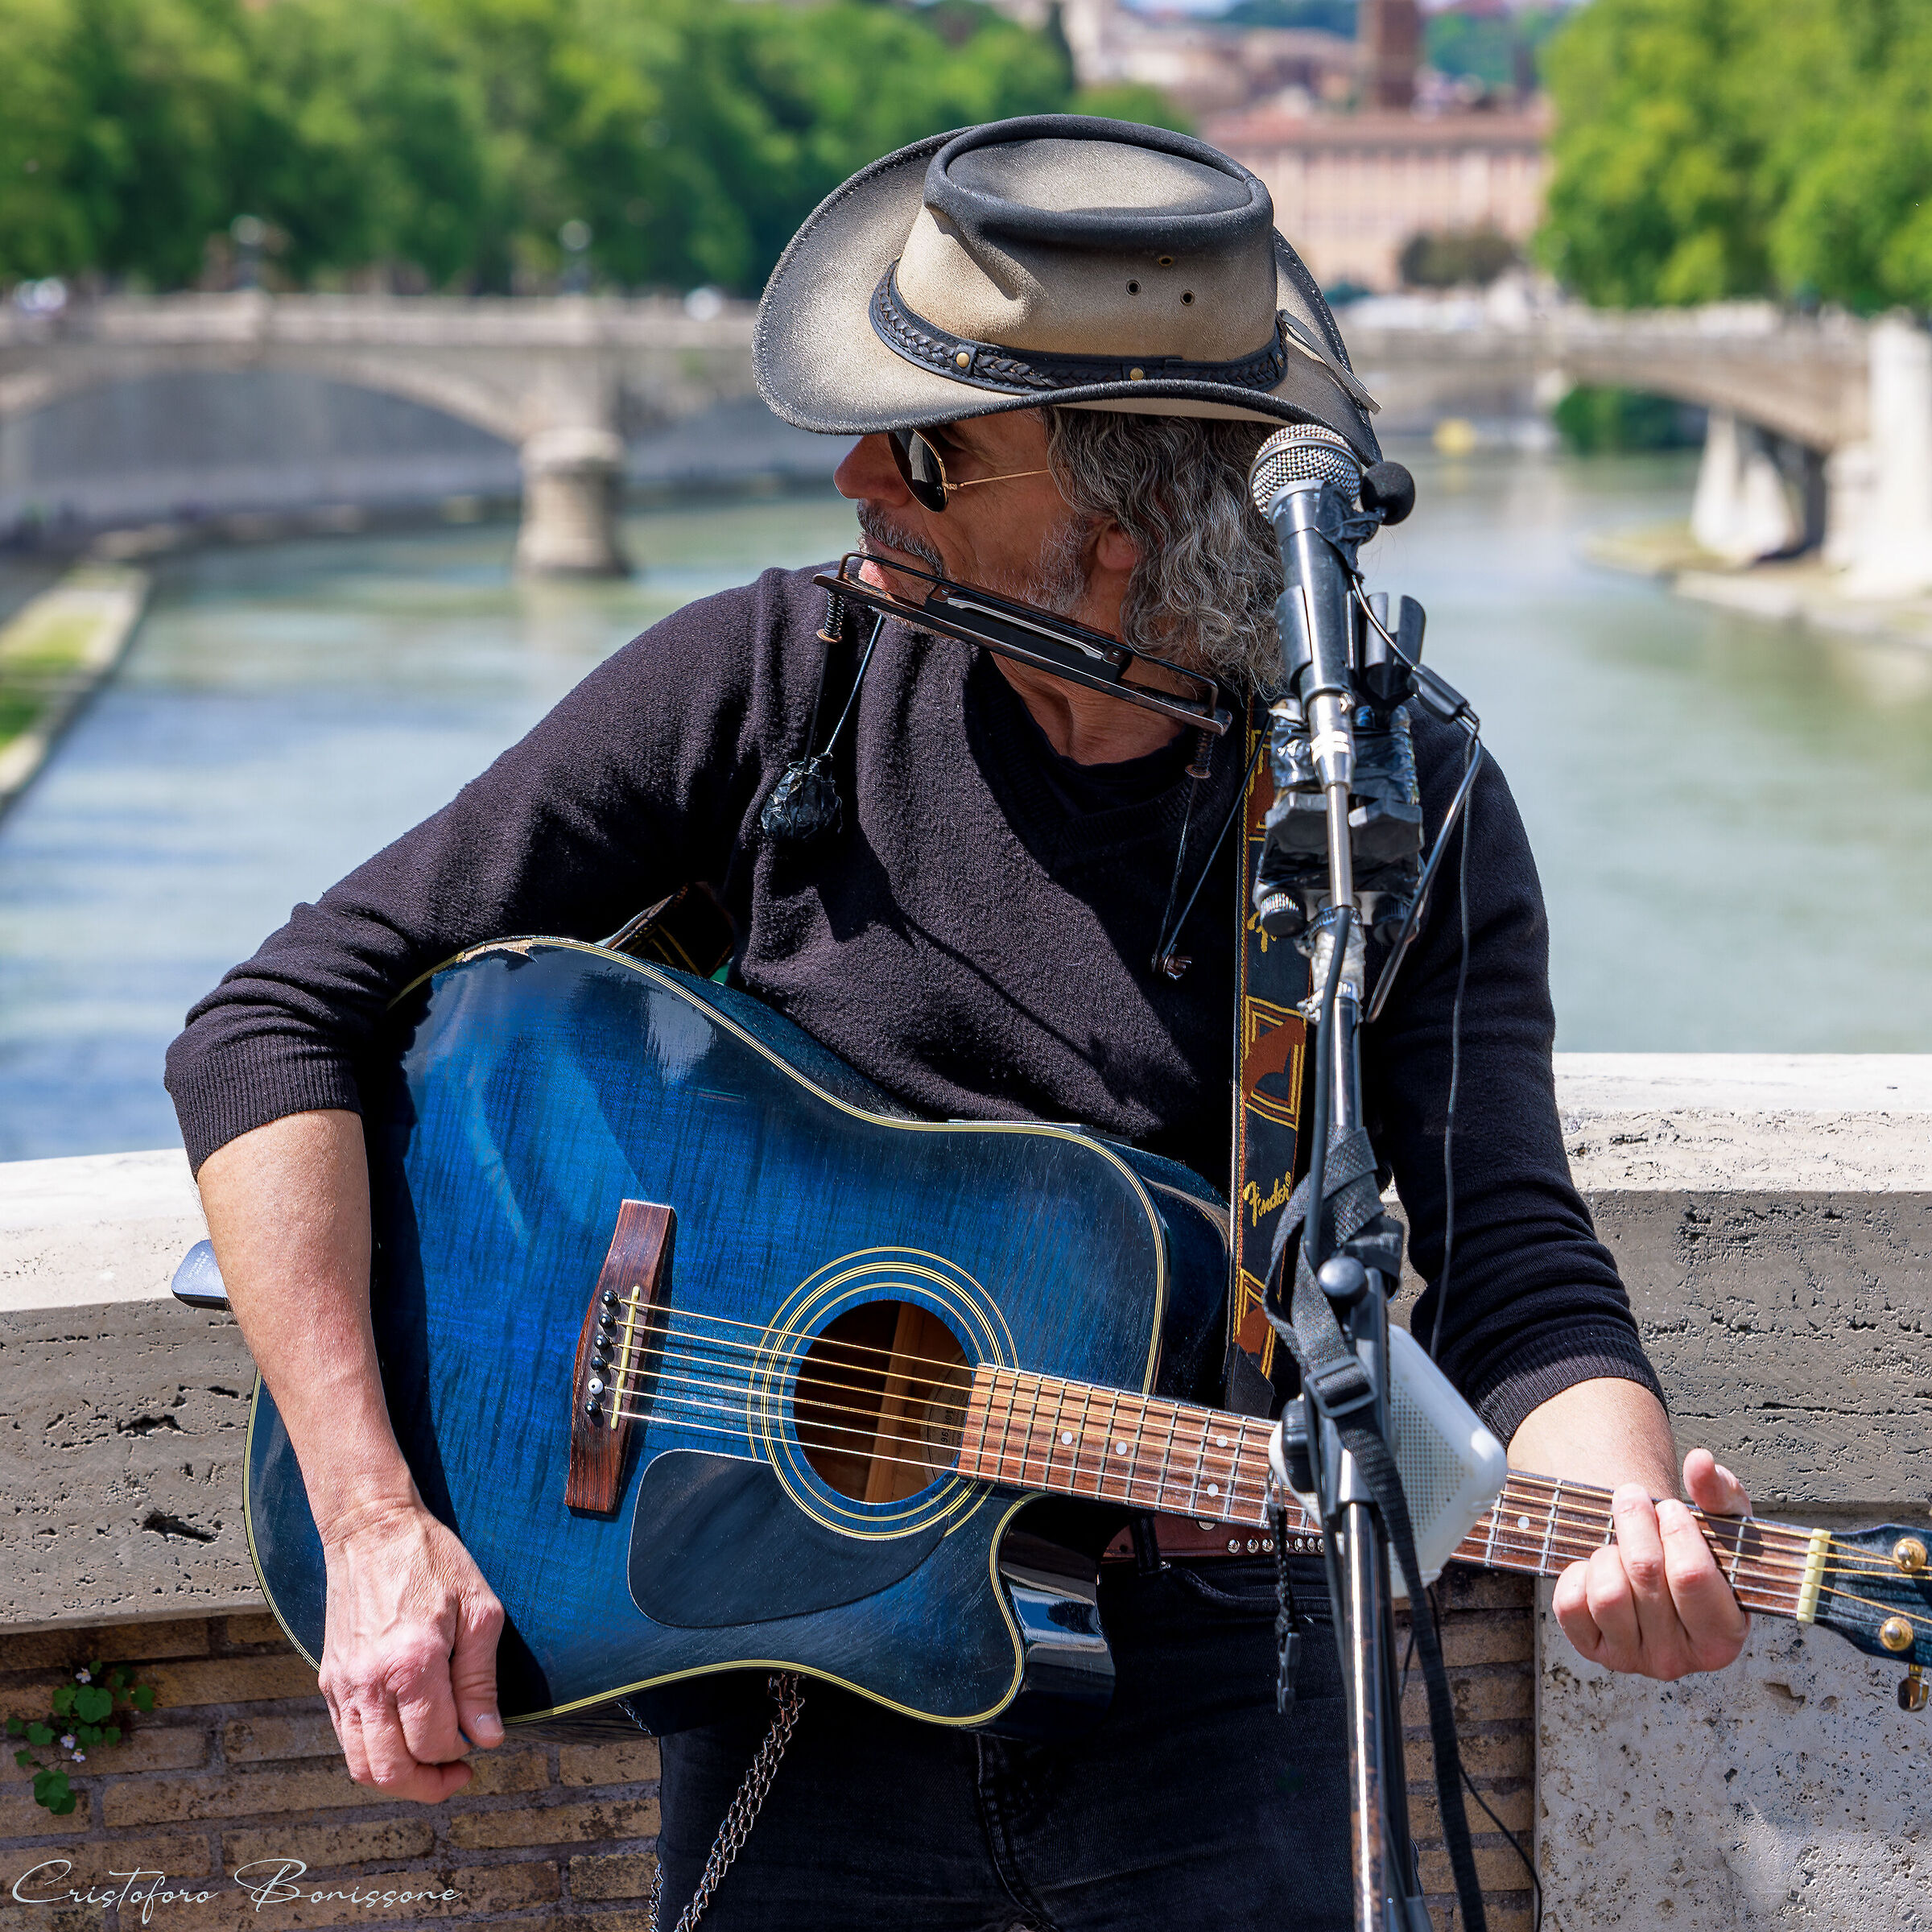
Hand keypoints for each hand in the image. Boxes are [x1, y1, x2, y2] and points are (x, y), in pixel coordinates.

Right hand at [317, 1500, 504, 1800]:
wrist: (372, 1529)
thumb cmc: (433, 1561)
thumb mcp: (479, 1610)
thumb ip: (480, 1680)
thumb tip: (487, 1738)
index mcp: (411, 1663)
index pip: (434, 1741)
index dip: (461, 1752)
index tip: (479, 1738)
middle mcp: (368, 1682)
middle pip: (391, 1770)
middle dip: (429, 1785)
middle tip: (457, 1775)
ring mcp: (342, 1684)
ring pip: (361, 1765)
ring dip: (398, 1779)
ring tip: (431, 1766)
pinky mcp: (329, 1680)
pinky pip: (346, 1740)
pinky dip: (374, 1755)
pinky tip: (403, 1739)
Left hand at [1551, 1449, 1750, 1680]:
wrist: (1658, 1575)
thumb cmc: (1696, 1551)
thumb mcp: (1722, 1524)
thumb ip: (1720, 1491)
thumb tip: (1700, 1462)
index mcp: (1722, 1635)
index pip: (1691, 1575)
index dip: (1677, 1531)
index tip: (1671, 1505)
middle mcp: (1679, 1658)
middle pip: (1644, 1573)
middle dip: (1634, 1521)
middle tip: (1632, 1497)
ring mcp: (1633, 1659)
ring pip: (1607, 1592)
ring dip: (1607, 1549)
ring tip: (1617, 1537)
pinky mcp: (1593, 1650)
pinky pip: (1570, 1605)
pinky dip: (1576, 1574)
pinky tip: (1597, 1563)